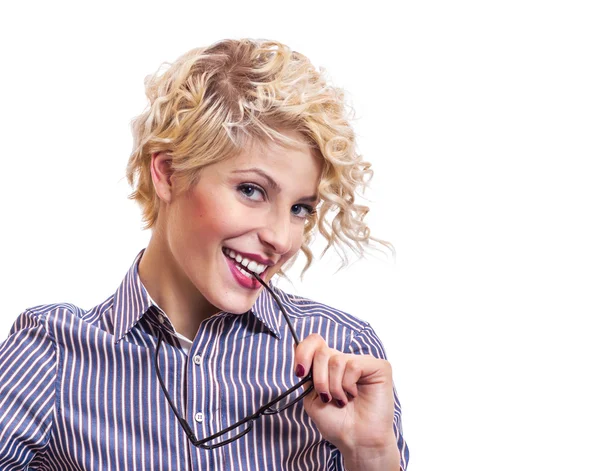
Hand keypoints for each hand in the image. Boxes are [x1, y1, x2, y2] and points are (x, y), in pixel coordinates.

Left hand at [294, 334, 399, 467]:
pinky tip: (354, 395)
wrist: (356, 441)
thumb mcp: (311, 396)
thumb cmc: (337, 423)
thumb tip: (296, 346)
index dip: (303, 352)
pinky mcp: (379, 367)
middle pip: (322, 351)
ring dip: (334, 386)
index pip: (314, 342)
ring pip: (336, 360)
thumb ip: (306, 373)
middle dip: (318, 379)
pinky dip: (348, 384)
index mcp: (329, 365)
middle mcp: (346, 360)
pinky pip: (353, 365)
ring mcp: (362, 362)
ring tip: (342, 400)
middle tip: (326, 397)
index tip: (300, 373)